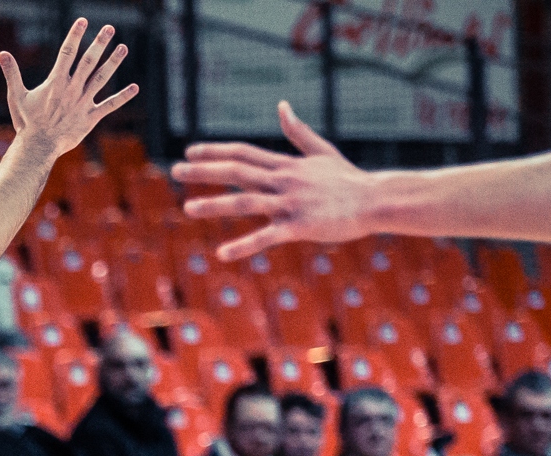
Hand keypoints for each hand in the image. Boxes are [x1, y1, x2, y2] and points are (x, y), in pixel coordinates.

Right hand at [2, 19, 136, 160]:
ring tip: (123, 47)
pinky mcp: (90, 118)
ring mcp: (83, 103)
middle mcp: (72, 89)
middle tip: (110, 28)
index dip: (75, 35)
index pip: (67, 53)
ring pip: (101, 79)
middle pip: (88, 61)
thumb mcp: (17, 95)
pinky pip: (109, 106)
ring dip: (113, 62)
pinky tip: (135, 88)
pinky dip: (122, 97)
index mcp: (56, 82)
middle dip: (99, 43)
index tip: (83, 21)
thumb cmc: (26, 122)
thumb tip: (2, 54)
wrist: (38, 147)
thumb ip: (12, 73)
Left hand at [176, 102, 373, 262]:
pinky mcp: (299, 227)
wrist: (375, 200)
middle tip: (175, 171)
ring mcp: (290, 203)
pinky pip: (267, 237)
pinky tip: (222, 254)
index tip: (189, 152)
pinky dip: (244, 246)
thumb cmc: (348, 179)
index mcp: (286, 165)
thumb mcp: (321, 152)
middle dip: (204, 171)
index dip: (215, 151)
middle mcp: (284, 180)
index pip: (244, 153)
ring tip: (187, 209)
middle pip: (237, 172)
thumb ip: (297, 132)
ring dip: (215, 206)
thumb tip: (282, 106)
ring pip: (246, 202)